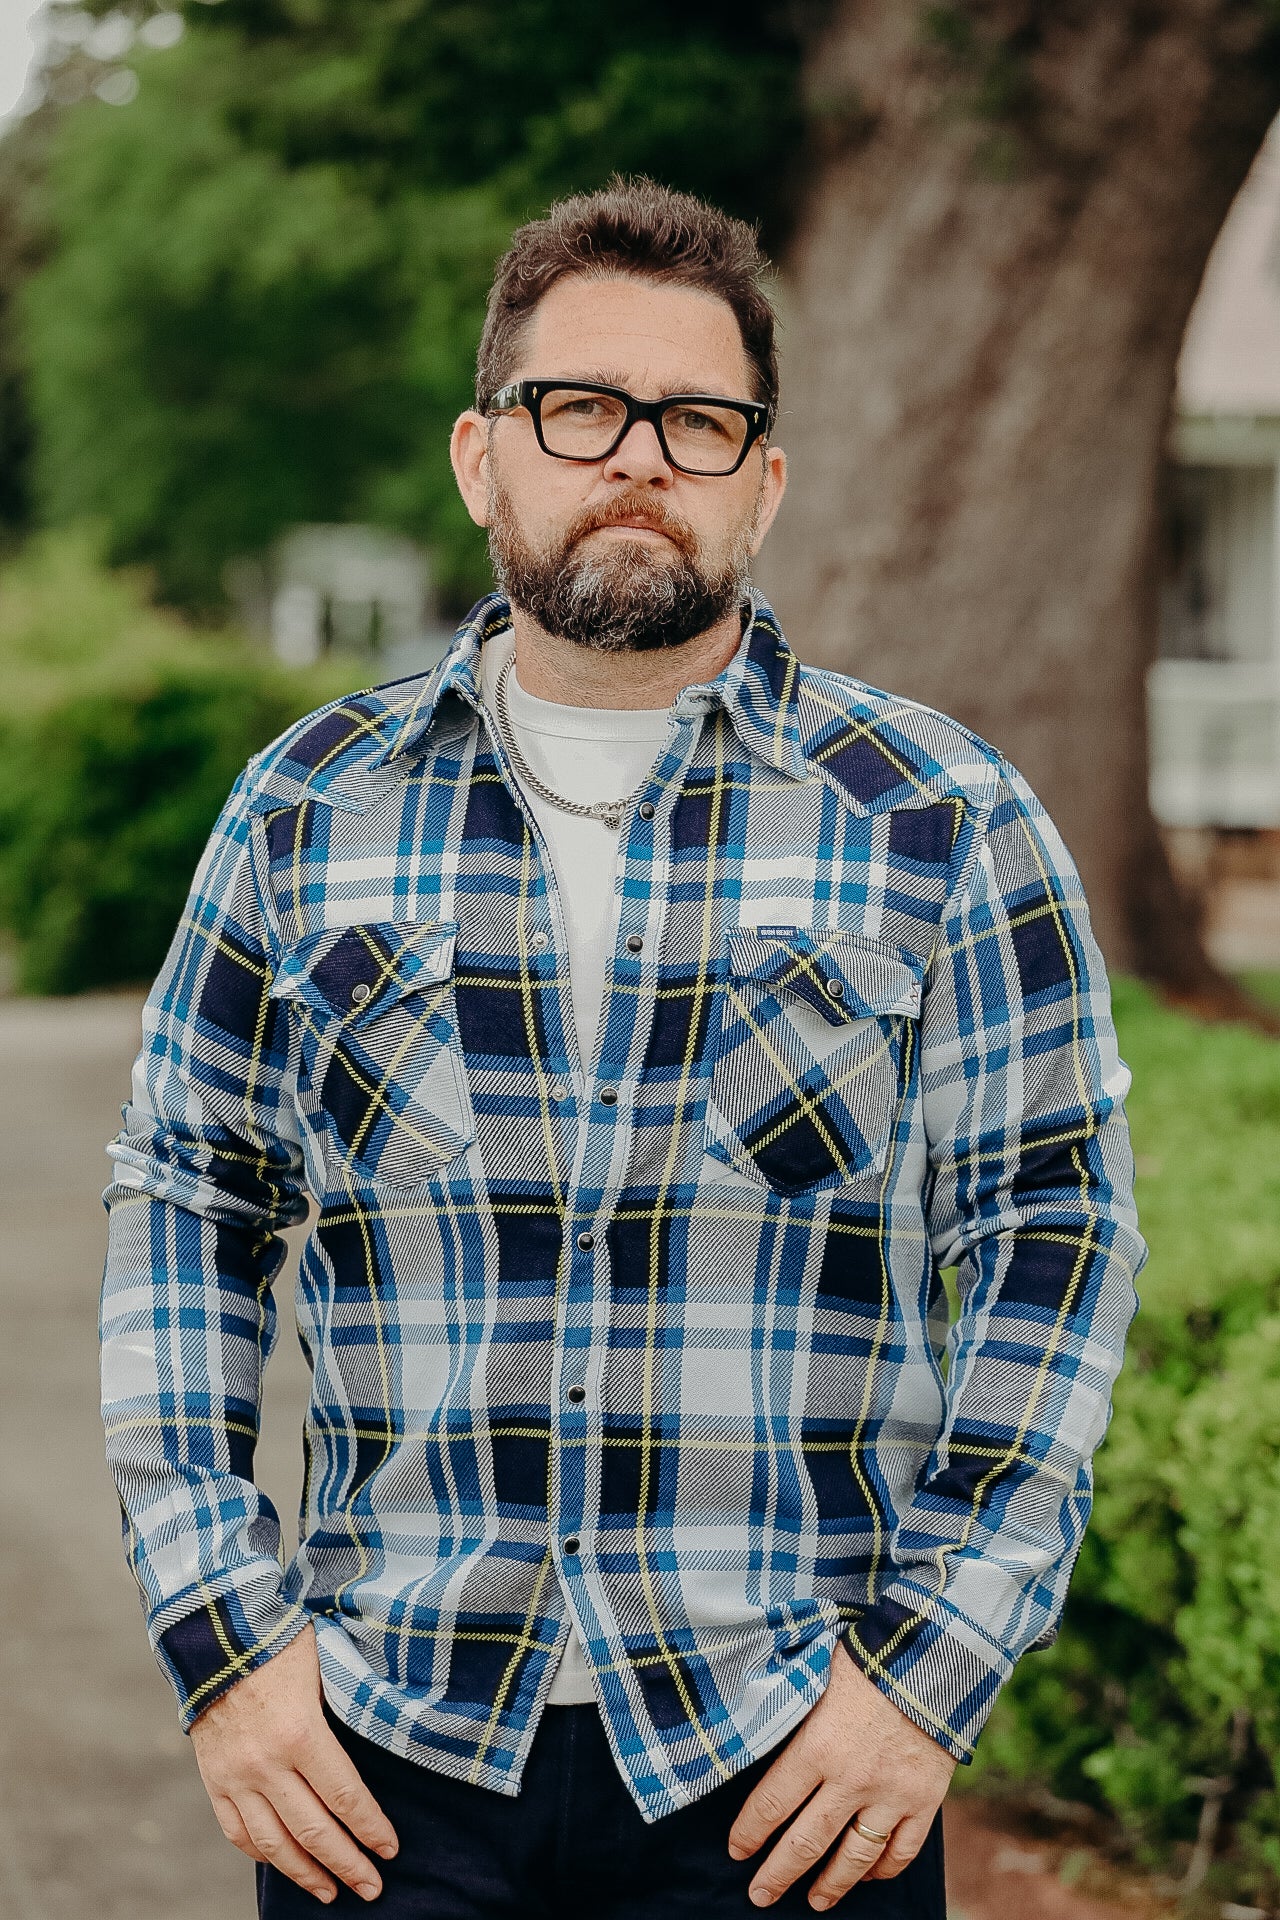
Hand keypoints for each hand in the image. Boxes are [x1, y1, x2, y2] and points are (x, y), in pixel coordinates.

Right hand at [190, 1624, 397, 1904]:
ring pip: (273, 1843)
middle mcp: (265, 1763)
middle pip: (313, 1830)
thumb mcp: (324, 1666)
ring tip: (331, 1892)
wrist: (214, 1632)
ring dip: (305, 1873)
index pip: (344, 1796)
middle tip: (372, 1888)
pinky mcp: (213, 1779)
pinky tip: (284, 1865)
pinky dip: (262, 1854)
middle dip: (348, 1863)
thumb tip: (389, 1732)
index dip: (370, 1828)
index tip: (390, 1850)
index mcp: (300, 1732)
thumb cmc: (279, 1641)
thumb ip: (346, 1709)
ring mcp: (235, 1776)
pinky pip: (237, 1831)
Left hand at [727, 1640, 955, 1909]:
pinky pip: (901, 1851)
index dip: (749, 1833)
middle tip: (759, 1895)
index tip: (737, 1851)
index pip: (771, 1805)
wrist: (935, 1653)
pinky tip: (866, 1876)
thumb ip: (791, 1710)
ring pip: (854, 1859)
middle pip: (806, 1843)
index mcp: (817, 1747)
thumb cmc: (866, 1657)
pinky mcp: (925, 1801)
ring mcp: (891, 1796)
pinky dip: (882, 1870)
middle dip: (778, 1875)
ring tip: (814, 1901)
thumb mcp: (816, 1675)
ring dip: (830, 1885)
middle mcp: (851, 1780)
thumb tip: (752, 1722)